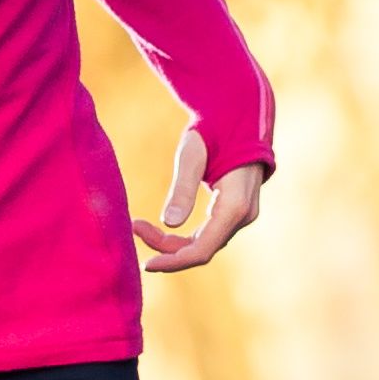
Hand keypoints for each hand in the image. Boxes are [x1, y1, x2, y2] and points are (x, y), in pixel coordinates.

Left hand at [140, 131, 267, 274]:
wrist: (241, 116)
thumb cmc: (215, 131)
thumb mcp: (192, 156)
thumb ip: (182, 189)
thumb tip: (169, 223)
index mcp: (235, 206)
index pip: (203, 249)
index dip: (173, 261)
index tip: (146, 263)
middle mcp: (244, 215)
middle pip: (202, 249)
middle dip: (166, 247)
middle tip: (135, 228)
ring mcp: (243, 215)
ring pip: (205, 243)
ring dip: (173, 242)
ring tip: (141, 226)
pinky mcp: (236, 211)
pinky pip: (210, 233)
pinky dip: (185, 235)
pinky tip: (162, 227)